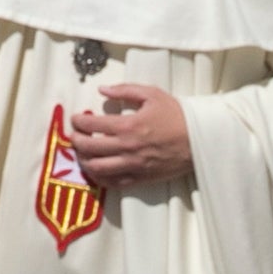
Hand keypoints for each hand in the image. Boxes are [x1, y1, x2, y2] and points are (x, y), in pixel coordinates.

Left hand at [70, 83, 191, 189]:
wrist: (199, 139)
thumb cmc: (176, 115)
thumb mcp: (152, 94)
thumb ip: (124, 90)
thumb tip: (102, 89)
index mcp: (128, 125)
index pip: (93, 125)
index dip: (79, 122)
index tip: (75, 119)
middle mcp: (127, 148)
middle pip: (90, 148)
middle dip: (76, 141)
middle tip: (73, 136)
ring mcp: (132, 166)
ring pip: (98, 169)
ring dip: (84, 161)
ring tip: (81, 154)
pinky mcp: (140, 179)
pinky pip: (113, 183)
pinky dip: (100, 178)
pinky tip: (96, 171)